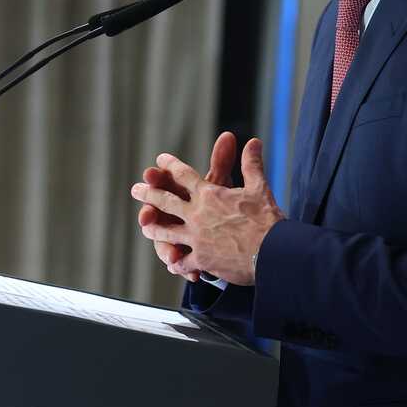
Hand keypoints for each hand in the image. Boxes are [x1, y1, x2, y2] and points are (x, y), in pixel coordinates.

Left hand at [132, 136, 283, 285]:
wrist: (270, 252)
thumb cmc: (265, 219)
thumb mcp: (258, 186)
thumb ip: (251, 163)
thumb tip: (254, 142)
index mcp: (209, 195)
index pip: (184, 175)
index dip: (170, 165)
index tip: (160, 159)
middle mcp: (197, 215)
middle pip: (165, 201)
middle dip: (149, 194)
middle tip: (136, 189)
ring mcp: (196, 238)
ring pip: (166, 232)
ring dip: (154, 228)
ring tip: (145, 225)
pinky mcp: (200, 259)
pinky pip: (183, 261)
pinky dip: (178, 262)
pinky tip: (173, 264)